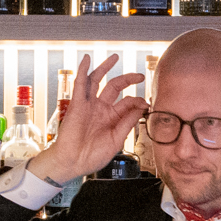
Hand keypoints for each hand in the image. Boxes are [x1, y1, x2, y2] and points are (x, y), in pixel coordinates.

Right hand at [30, 54, 147, 183]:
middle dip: (128, 79)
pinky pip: (80, 84)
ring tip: (115, 58)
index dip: (138, 101)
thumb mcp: (116, 139)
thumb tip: (141, 108)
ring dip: (105, 68)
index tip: (146, 103)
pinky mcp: (77, 104)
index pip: (127, 102)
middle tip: (139, 75)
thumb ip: (128, 122)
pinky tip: (86, 60)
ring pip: (97, 81)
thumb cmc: (91, 156)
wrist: (73, 162)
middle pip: (115, 87)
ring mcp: (89, 105)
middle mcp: (100, 109)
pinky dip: (83, 71)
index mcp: (111, 118)